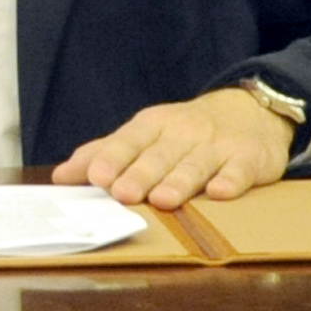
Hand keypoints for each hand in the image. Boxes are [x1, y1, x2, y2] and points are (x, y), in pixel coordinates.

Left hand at [53, 86, 294, 209]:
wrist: (250, 110)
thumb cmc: (185, 131)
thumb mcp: (144, 134)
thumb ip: (104, 153)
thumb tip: (60, 176)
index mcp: (153, 126)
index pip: (129, 141)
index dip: (112, 158)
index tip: (96, 176)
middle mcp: (184, 133)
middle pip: (159, 156)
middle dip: (140, 174)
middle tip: (123, 194)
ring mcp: (218, 144)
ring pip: (195, 165)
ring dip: (179, 182)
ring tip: (163, 199)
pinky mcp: (250, 157)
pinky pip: (240, 170)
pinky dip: (231, 180)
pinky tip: (220, 192)